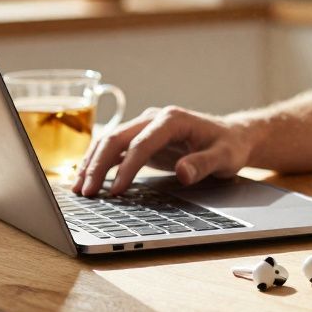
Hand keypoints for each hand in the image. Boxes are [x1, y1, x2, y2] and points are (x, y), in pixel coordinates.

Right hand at [72, 105, 256, 196]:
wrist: (232, 137)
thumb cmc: (229, 146)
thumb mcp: (225, 157)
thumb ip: (204, 164)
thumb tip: (183, 173)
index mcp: (173, 119)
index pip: (142, 142)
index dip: (127, 167)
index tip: (115, 191)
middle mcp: (154, 119)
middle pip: (117, 138)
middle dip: (98, 165)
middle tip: (86, 193)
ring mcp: (145, 128)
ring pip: (110, 142)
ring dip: (92, 164)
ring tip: (78, 190)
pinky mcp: (142, 139)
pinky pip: (115, 150)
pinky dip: (99, 164)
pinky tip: (87, 180)